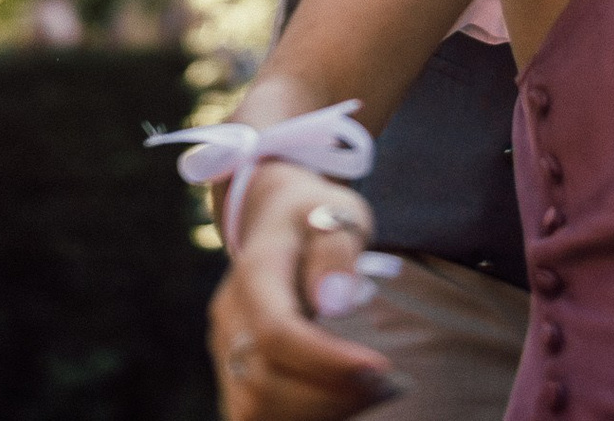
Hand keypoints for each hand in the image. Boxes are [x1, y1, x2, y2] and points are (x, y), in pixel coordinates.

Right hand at [207, 163, 403, 418]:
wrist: (276, 220)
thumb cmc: (316, 217)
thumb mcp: (337, 212)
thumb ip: (336, 251)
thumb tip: (335, 302)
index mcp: (254, 272)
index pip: (277, 331)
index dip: (325, 359)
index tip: (379, 368)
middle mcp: (230, 316)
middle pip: (264, 379)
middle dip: (329, 392)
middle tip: (387, 383)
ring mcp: (226, 348)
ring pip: (255, 406)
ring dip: (317, 410)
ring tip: (369, 392)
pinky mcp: (233, 371)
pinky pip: (253, 412)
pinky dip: (300, 415)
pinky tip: (340, 401)